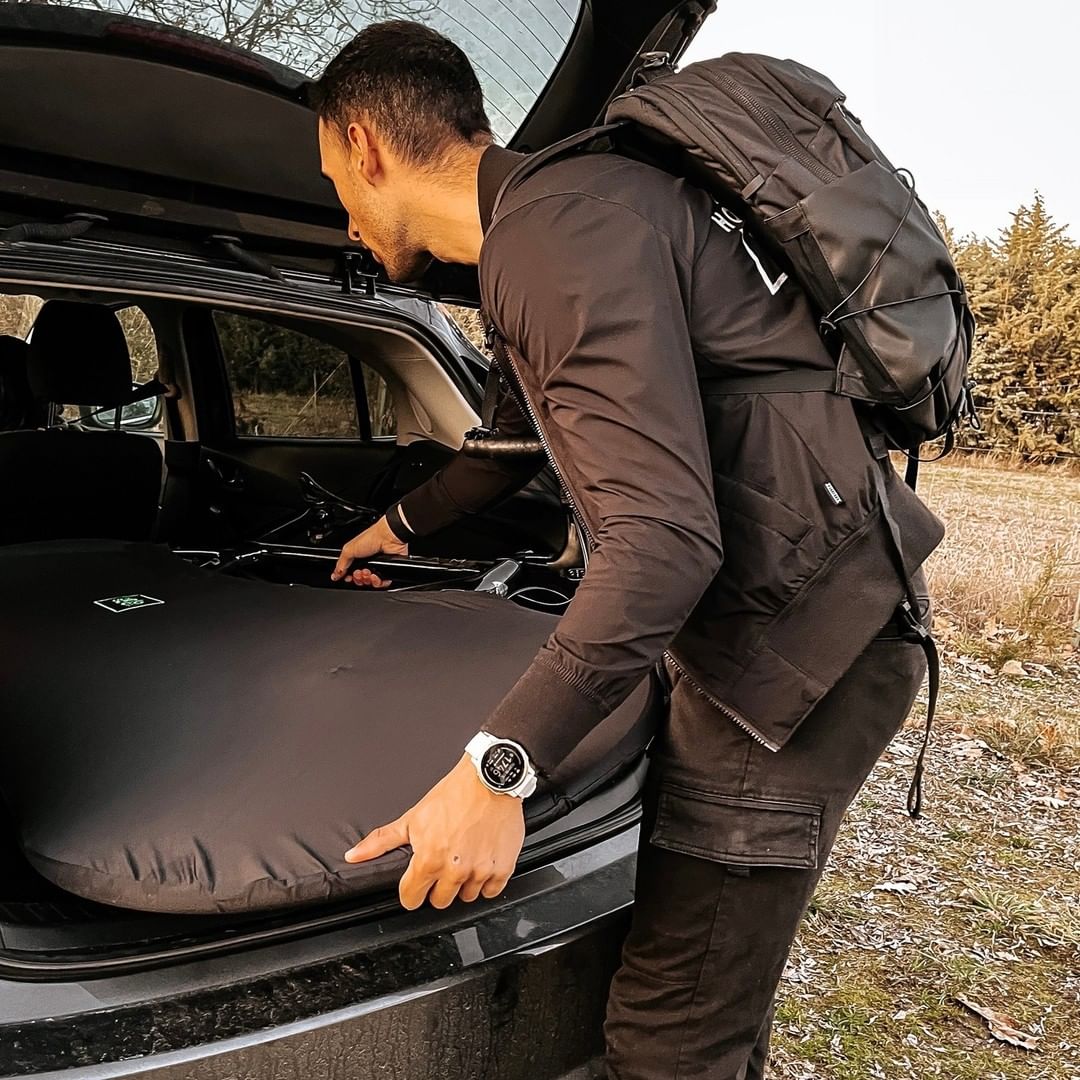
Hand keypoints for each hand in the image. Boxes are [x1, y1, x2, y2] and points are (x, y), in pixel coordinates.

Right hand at [331, 515, 408, 587]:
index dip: (349, 577)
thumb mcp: (349, 550)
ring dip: (367, 580)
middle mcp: (367, 563)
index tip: (348, 577)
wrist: (389, 538)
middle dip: (358, 578)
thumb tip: (334, 575)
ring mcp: (378, 567)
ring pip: (370, 583)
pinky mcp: (387, 571)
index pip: (350, 574)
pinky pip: (381, 584)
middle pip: (360, 580)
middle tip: (359, 572)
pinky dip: (378, 582)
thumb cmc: (371, 538)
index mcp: (357, 558)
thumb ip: (340, 564)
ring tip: (368, 572)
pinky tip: (375, 576)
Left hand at [344, 755, 525, 909]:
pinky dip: (487, 880)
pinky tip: (481, 861)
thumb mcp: (413, 817)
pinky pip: (491, 891)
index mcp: (428, 860)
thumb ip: (381, 841)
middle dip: (438, 886)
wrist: (489, 779)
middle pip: (440, 901)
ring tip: (464, 857)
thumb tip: (354, 855)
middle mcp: (454, 870)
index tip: (417, 881)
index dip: (412, 890)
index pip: (411, 899)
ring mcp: (479, 871)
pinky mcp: (502, 869)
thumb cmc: (453, 795)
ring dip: (464, 883)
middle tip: (444, 862)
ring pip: (466, 896)